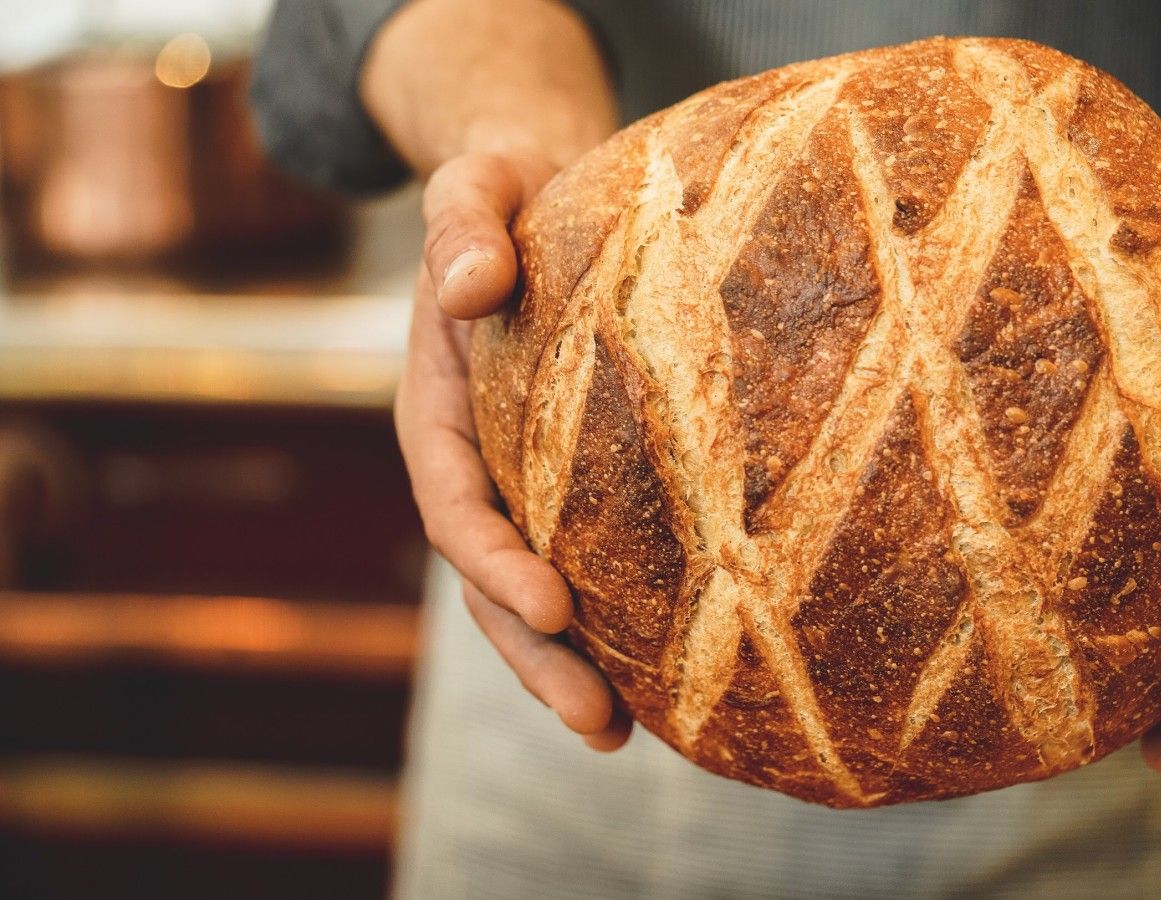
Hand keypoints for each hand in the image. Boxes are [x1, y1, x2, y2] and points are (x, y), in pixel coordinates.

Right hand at [396, 152, 631, 750]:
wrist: (533, 189)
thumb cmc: (503, 189)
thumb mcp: (473, 187)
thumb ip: (461, 227)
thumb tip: (474, 286)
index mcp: (438, 412)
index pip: (454, 502)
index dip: (492, 560)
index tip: (553, 604)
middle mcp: (474, 462)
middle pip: (491, 578)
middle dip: (537, 654)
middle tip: (601, 722)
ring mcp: (520, 479)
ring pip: (531, 591)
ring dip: (568, 664)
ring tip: (621, 732)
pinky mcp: (569, 480)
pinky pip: (584, 556)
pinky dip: (610, 619)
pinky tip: (661, 667)